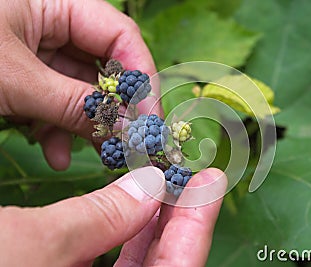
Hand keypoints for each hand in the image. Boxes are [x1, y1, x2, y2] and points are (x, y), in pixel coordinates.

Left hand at [0, 0, 158, 169]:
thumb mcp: (14, 79)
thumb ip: (75, 104)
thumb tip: (126, 131)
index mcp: (57, 2)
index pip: (120, 37)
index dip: (141, 78)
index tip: (149, 121)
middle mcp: (53, 22)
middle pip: (103, 66)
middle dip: (114, 110)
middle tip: (128, 145)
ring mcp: (37, 49)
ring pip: (79, 89)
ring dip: (86, 126)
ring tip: (94, 156)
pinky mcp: (23, 73)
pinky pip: (54, 100)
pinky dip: (57, 129)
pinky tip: (56, 153)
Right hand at [0, 167, 226, 265]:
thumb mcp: (28, 250)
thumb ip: (94, 222)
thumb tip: (148, 186)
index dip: (195, 228)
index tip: (211, 182)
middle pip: (157, 263)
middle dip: (175, 216)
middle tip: (190, 172)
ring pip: (130, 259)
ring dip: (147, 217)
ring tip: (162, 176)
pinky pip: (100, 257)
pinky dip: (114, 227)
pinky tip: (124, 197)